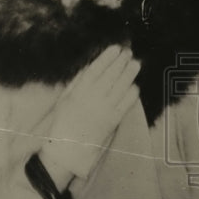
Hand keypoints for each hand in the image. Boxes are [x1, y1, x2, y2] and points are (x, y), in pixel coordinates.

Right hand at [43, 45, 139, 178]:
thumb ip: (77, 83)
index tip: (115, 49)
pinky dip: (131, 94)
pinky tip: (134, 86)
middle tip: (128, 53)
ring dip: (129, 75)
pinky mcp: (112, 121)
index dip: (106, 58)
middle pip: (110, 76)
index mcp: (78, 92)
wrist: (68, 149)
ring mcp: (104, 110)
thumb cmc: (63, 122)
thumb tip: (90, 67)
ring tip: (135, 64)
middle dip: (121, 63)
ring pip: (120, 88)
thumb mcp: (65, 99)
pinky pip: (125, 105)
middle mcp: (92, 99)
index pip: (95, 70)